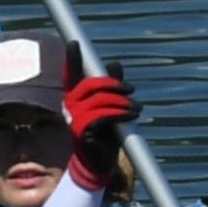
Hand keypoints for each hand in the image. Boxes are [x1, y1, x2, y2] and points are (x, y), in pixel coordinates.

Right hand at [62, 70, 135, 189]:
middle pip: (90, 84)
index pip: (71, 75)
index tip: (75, 43)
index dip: (72, 60)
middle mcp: (71, 106)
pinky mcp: (81, 131)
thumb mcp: (112, 107)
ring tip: (136, 108)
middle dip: (113, 83)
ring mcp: (74, 118)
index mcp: (76, 98)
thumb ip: (113, 86)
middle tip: (131, 89)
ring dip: (121, 102)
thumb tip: (114, 63)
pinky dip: (119, 113)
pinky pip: (102, 116)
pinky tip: (132, 114)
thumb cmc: (106, 134)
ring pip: (99, 100)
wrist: (100, 163)